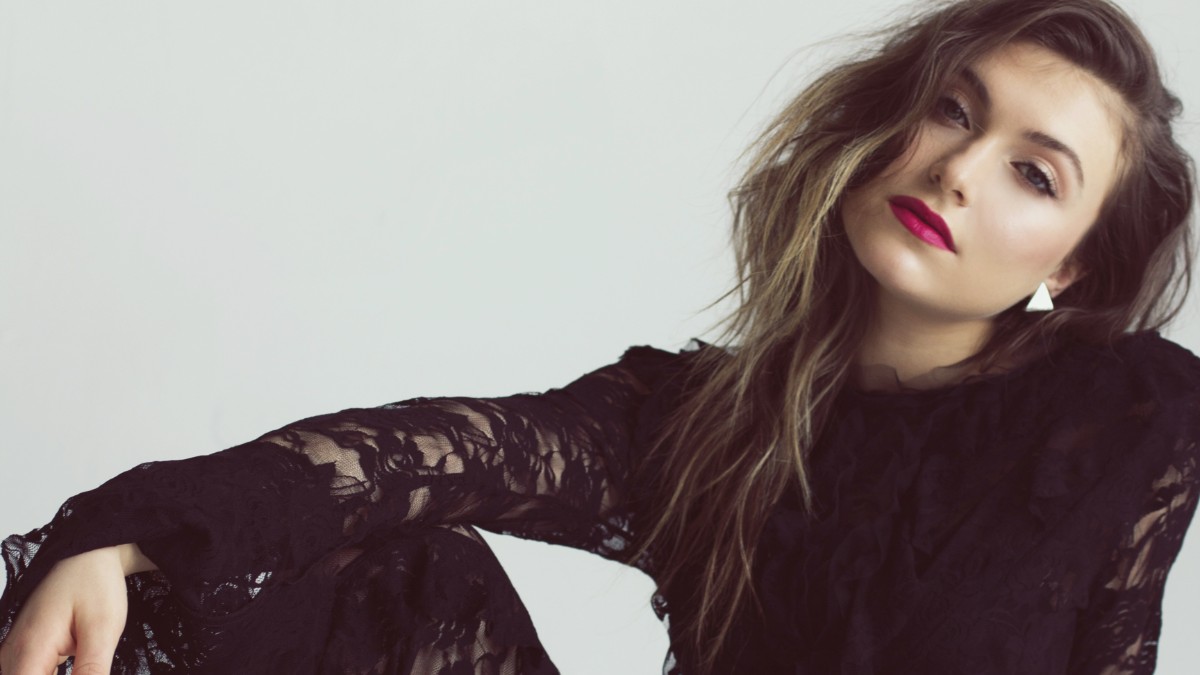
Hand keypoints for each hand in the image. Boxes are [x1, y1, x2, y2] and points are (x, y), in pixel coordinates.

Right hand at [0, 544, 139, 673]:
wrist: (88, 554)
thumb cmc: (95, 583)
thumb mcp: (103, 628)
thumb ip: (92, 669)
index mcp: (29, 650)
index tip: (87, 673)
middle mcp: (12, 655)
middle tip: (89, 668)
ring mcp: (14, 655)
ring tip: (85, 664)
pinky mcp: (22, 654)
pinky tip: (81, 668)